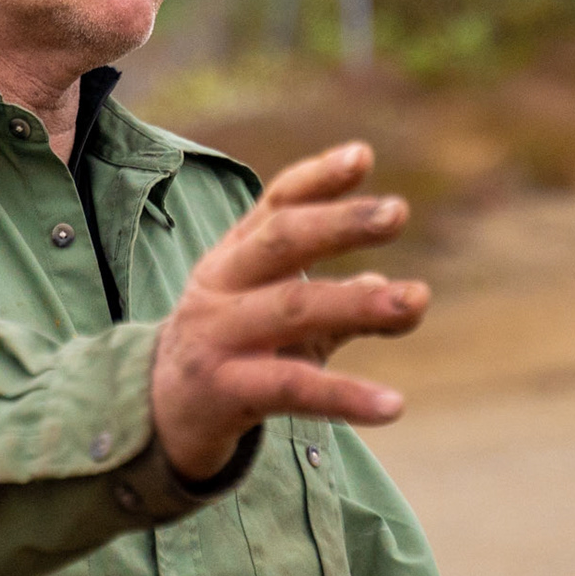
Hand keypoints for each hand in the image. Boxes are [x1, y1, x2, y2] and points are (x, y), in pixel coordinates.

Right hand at [150, 142, 429, 481]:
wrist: (156, 419)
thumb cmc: (229, 355)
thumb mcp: (274, 321)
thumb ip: (333, 306)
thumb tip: (393, 290)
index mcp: (232, 259)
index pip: (273, 206)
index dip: (316, 179)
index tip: (362, 156)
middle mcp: (220, 287)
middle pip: (280, 241)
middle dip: (340, 223)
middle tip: (397, 211)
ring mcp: (218, 336)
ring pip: (291, 308)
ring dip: (358, 301)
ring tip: (417, 300)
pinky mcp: (223, 391)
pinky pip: (291, 388)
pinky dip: (345, 395)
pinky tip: (394, 405)